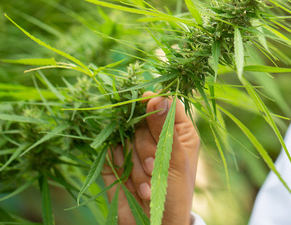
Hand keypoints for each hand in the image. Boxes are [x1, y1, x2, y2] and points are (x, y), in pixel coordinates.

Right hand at [103, 92, 199, 224]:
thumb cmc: (175, 195)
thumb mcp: (175, 161)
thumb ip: (164, 129)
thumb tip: (155, 96)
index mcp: (179, 131)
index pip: (166, 103)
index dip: (154, 103)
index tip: (146, 105)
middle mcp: (156, 135)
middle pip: (142, 120)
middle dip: (146, 146)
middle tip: (154, 167)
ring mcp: (135, 146)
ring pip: (126, 136)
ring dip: (135, 163)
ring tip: (147, 184)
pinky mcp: (116, 159)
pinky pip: (111, 150)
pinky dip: (119, 167)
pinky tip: (131, 184)